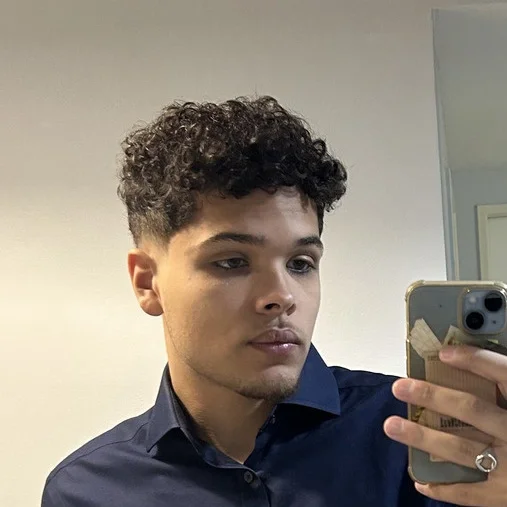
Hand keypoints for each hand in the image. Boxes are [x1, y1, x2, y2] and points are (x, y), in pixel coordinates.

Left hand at [384, 345, 506, 506]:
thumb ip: (506, 384)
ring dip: (422, 438)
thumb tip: (484, 367)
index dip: (475, 361)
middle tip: (400, 386)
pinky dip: (443, 490)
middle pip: (472, 410)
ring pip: (461, 449)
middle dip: (433, 396)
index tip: (444, 351)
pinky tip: (419, 480)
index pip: (506, 375)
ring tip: (391, 425)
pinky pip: (471, 496)